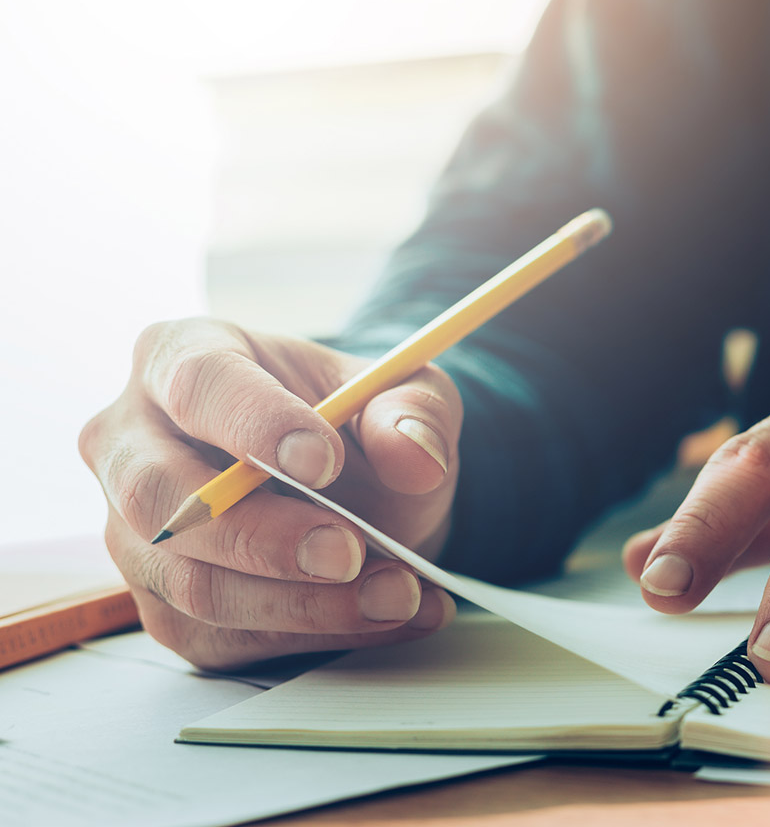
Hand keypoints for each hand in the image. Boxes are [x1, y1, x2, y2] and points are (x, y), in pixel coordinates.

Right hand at [79, 318, 462, 669]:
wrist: (356, 489)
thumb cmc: (355, 424)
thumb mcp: (403, 396)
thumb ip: (413, 415)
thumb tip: (414, 458)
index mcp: (180, 356)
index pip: (197, 384)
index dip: (256, 424)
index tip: (323, 461)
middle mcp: (132, 442)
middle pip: (161, 500)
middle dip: (263, 538)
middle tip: (350, 553)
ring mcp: (136, 532)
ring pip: (194, 584)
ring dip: (306, 603)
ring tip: (399, 593)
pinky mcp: (162, 604)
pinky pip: (223, 636)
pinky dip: (317, 634)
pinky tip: (389, 615)